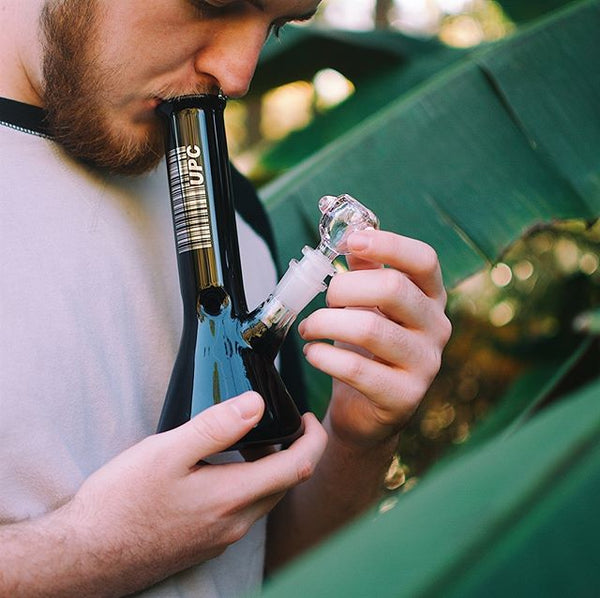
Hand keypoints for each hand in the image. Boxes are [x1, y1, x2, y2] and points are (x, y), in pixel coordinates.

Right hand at [1, 392, 326, 596]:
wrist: (84, 557)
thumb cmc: (121, 502)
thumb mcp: (166, 452)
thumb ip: (216, 427)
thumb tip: (257, 404)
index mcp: (231, 498)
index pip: (297, 467)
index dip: (312, 439)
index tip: (307, 417)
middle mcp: (234, 524)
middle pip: (284, 484)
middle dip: (293, 450)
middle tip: (281, 423)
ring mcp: (220, 539)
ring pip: (263, 498)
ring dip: (268, 469)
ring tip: (250, 441)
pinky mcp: (206, 544)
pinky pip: (242, 512)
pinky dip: (247, 486)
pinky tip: (221, 470)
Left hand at [298, 229, 450, 446]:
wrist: (367, 407)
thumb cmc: (367, 348)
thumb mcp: (368, 303)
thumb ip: (365, 268)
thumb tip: (353, 228)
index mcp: (431, 297)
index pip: (424, 260)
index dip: (388, 244)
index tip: (350, 240)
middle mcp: (437, 327)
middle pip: (393, 288)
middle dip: (344, 288)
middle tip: (323, 299)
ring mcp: (425, 364)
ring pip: (370, 329)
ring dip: (325, 323)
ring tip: (308, 329)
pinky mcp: (404, 397)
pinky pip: (357, 370)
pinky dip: (324, 357)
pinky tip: (313, 354)